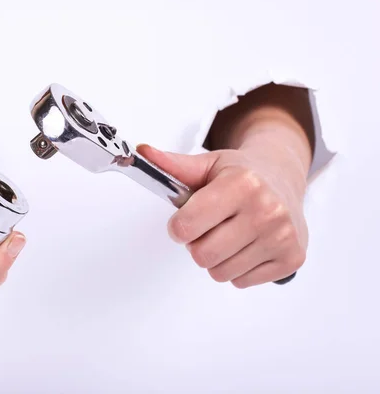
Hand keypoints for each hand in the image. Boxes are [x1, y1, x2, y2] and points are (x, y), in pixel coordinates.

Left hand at [138, 143, 308, 287]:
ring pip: (221, 273)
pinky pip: (242, 282)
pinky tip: (247, 245)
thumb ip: (172, 165)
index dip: (177, 227)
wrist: (283, 177)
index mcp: (242, 184)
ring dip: (217, 258)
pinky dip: (238, 269)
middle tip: (209, 228)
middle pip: (202, 255)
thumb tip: (142, 152)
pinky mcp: (292, 259)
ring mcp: (282, 237)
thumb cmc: (241, 174)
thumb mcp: (208, 164)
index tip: (184, 220)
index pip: (186, 226)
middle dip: (197, 244)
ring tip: (229, 235)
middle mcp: (267, 210)